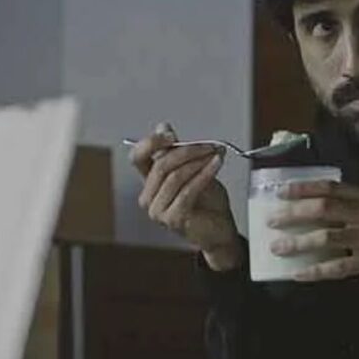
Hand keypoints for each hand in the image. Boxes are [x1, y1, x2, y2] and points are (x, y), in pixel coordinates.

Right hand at [129, 122, 242, 271]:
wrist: (220, 230)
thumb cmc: (208, 203)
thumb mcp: (194, 170)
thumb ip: (178, 152)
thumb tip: (162, 127)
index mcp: (150, 183)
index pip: (138, 157)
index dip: (151, 143)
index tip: (170, 134)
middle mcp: (149, 197)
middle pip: (161, 164)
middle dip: (188, 150)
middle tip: (209, 145)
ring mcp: (157, 210)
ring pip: (175, 176)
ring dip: (198, 162)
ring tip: (216, 155)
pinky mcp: (171, 219)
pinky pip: (187, 190)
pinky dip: (203, 174)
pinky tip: (215, 165)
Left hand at [267, 180, 358, 294]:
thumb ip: (345, 210)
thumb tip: (303, 211)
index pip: (330, 187)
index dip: (303, 188)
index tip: (280, 192)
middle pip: (324, 209)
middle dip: (294, 214)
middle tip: (271, 221)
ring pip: (327, 237)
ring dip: (298, 243)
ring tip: (277, 248)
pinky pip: (338, 266)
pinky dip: (316, 270)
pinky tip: (298, 274)